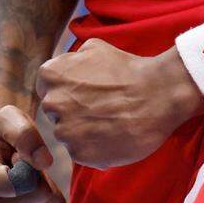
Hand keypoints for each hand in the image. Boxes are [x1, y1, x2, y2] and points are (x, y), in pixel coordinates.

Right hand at [0, 106, 66, 202]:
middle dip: (40, 174)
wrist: (0, 147)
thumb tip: (44, 162)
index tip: (15, 155)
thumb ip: (25, 134)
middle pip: (37, 197)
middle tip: (24, 164)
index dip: (28, 163)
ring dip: (47, 185)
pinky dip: (53, 199)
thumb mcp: (9, 118)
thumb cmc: (2, 131)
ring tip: (28, 175)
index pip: (20, 185)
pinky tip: (36, 188)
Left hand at [36, 40, 203, 168]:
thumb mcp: (95, 48)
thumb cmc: (128, 69)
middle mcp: (52, 104)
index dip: (66, 90)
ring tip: (109, 121)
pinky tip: (112, 135)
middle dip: (72, 111)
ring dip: (83, 131)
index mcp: (51, 76)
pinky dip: (94, 147)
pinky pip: (81, 152)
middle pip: (55, 113)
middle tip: (99, 107)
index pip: (46, 88)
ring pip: (67, 134)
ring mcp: (65, 131)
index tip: (84, 92)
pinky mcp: (80, 154)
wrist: (157, 94)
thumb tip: (66, 66)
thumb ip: (71, 59)